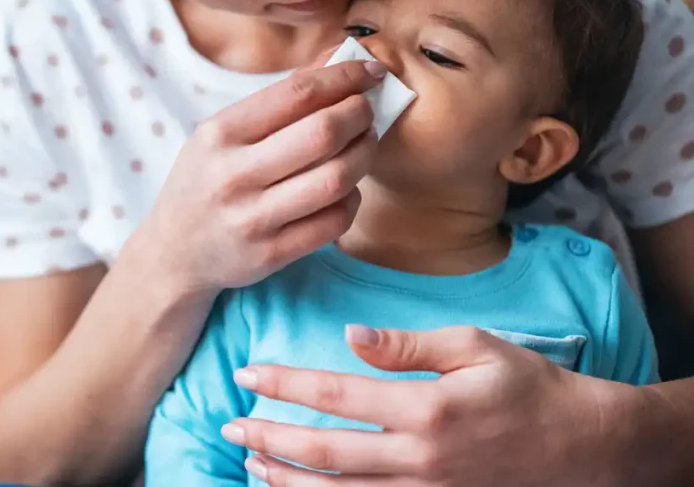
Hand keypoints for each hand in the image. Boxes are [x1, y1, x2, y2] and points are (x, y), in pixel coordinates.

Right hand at [125, 51, 384, 297]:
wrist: (174, 252)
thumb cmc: (205, 181)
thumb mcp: (221, 134)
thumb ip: (276, 101)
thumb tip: (337, 61)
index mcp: (220, 134)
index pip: (297, 94)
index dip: (344, 78)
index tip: (370, 72)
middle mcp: (233, 175)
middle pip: (323, 134)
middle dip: (360, 115)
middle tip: (368, 111)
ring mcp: (252, 218)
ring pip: (336, 179)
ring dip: (364, 156)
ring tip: (364, 145)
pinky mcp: (271, 254)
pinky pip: (334, 221)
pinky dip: (352, 199)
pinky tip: (346, 189)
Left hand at [223, 325, 636, 486]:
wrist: (580, 448)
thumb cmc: (527, 387)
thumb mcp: (475, 348)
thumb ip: (408, 345)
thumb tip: (350, 337)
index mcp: (427, 408)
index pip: (337, 394)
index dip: (286, 383)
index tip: (248, 372)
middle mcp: (418, 457)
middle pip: (325, 451)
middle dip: (270, 436)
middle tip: (230, 423)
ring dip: (286, 478)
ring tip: (249, 459)